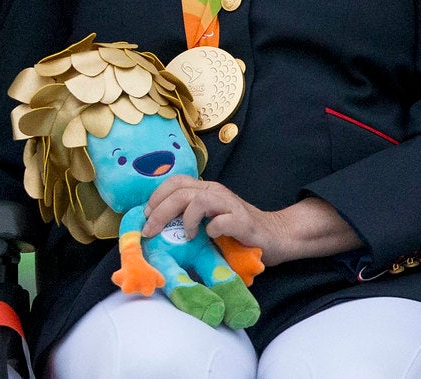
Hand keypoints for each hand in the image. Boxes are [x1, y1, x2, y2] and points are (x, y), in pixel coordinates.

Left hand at [142, 178, 359, 267]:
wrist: (275, 237)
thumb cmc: (236, 232)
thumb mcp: (208, 221)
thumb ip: (188, 218)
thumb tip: (155, 228)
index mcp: (205, 190)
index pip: (175, 182)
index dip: (156, 196)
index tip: (145, 216)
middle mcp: (215, 192)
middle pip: (180, 191)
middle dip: (160, 210)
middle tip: (149, 230)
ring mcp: (229, 205)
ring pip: (197, 200)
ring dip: (186, 219)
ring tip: (187, 236)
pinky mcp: (242, 221)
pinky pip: (220, 221)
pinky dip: (211, 229)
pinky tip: (211, 237)